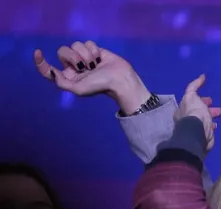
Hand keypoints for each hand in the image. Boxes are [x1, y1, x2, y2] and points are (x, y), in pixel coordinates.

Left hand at [34, 41, 149, 113]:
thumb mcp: (78, 89)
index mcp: (68, 77)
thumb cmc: (100, 86)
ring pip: (75, 45)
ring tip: (94, 64)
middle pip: (62, 51)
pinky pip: (87, 43)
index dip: (40, 62)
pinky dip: (93, 50)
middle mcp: (73, 66)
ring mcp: (83, 57)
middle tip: (84, 66)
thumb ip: (61, 82)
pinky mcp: (93, 50)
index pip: (48, 70)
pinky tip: (100, 59)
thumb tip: (51, 71)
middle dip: (73, 57)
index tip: (37, 52)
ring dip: (85, 54)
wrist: (119, 79)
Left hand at [176, 74, 218, 149]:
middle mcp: (187, 119)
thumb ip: (195, 86)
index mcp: (183, 109)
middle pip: (198, 111)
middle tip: (215, 106)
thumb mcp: (191, 96)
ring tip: (219, 114)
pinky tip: (216, 125)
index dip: (200, 98)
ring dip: (210, 116)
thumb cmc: (194, 112)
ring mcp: (195, 128)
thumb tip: (202, 76)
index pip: (191, 101)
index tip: (209, 98)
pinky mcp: (202, 135)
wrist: (198, 132)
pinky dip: (211, 125)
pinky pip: (207, 128)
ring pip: (203, 119)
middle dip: (206, 107)